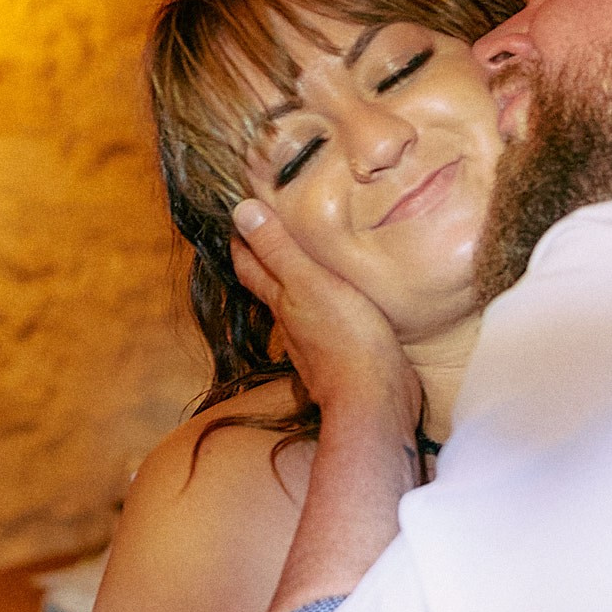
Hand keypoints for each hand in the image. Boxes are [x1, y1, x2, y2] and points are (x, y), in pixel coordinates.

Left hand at [230, 199, 418, 441]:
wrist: (373, 400)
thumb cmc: (346, 338)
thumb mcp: (310, 283)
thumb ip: (279, 249)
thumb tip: (241, 211)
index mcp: (282, 300)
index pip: (250, 266)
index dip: (241, 242)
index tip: (238, 218)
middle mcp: (291, 324)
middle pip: (268, 288)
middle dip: (263, 262)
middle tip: (263, 236)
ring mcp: (314, 346)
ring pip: (295, 309)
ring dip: (293, 288)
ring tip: (301, 267)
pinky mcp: (341, 360)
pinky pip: (324, 327)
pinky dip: (321, 311)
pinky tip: (335, 308)